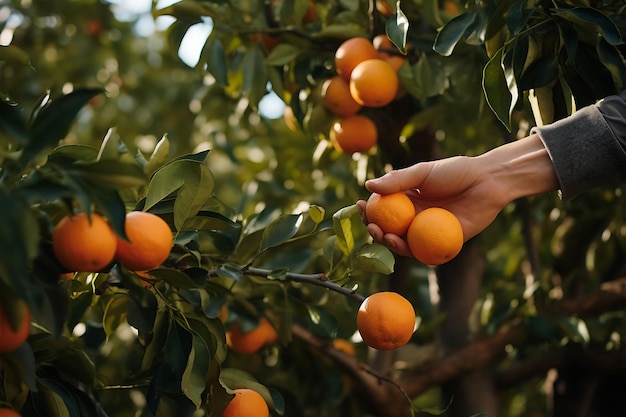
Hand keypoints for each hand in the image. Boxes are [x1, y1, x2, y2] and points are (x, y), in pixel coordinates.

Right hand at [357, 156, 509, 255]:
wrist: (488, 181)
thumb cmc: (456, 172)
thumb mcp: (423, 173)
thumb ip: (397, 180)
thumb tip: (368, 185)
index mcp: (408, 200)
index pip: (382, 208)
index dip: (368, 210)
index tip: (359, 206)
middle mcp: (415, 218)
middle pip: (389, 229)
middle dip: (375, 231)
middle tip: (371, 228)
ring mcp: (428, 232)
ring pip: (404, 244)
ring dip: (390, 243)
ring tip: (385, 236)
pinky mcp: (445, 244)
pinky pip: (425, 253)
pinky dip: (412, 252)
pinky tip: (403, 245)